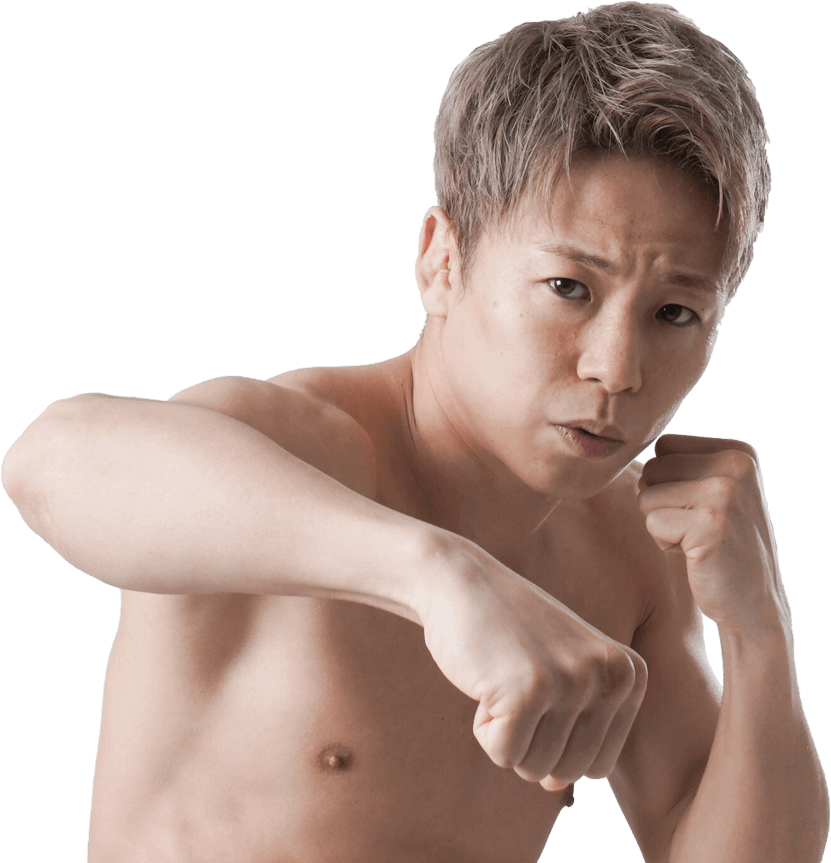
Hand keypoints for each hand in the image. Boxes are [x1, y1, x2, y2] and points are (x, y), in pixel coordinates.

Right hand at [418, 538, 646, 790]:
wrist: (461, 582)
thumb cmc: (508, 630)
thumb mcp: (563, 669)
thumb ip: (577, 726)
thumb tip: (557, 787)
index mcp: (629, 673)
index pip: (597, 764)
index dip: (555, 738)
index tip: (538, 684)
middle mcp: (611, 676)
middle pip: (568, 771)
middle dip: (530, 740)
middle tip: (515, 681)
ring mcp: (572, 682)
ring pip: (535, 768)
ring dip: (505, 733)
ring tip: (502, 677)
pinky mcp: (529, 691)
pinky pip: (503, 755)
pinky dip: (484, 729)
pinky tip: (485, 680)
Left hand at [638, 434, 789, 635]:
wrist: (754, 602)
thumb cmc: (720, 544)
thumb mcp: (714, 490)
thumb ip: (682, 463)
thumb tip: (624, 446)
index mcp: (738, 452)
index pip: (663, 447)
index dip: (668, 481)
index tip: (701, 507)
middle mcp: (736, 465)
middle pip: (652, 469)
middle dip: (661, 503)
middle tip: (698, 528)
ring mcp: (725, 493)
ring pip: (647, 496)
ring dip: (662, 524)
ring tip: (697, 540)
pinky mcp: (711, 524)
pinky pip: (652, 524)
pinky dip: (665, 544)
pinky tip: (697, 554)